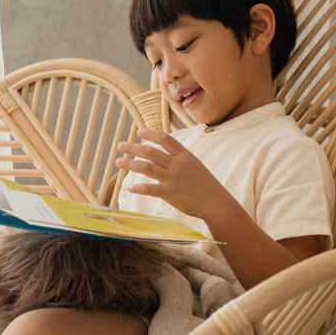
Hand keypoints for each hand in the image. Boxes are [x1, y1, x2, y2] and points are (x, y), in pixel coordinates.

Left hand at [115, 128, 230, 220]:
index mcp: (184, 155)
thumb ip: (180, 160)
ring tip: (119, 162)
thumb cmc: (206, 186)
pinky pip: (149, 188)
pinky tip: (129, 188)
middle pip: (150, 151)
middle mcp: (177, 164)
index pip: (165, 139)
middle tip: (121, 145)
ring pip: (146, 167)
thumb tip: (166, 157)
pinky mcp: (169, 193)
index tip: (139, 132)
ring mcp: (172, 178)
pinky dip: (138, 188)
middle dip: (133, 147)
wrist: (216, 202)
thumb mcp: (195, 166)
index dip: (150, 134)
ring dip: (130, 163)